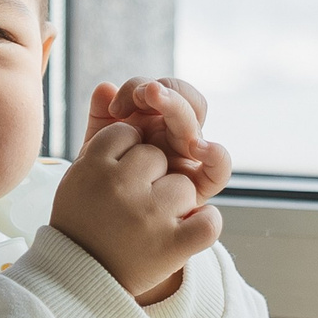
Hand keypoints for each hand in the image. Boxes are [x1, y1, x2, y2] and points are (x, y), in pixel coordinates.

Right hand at [50, 120, 222, 302]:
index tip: (114, 173)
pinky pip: (211, 222)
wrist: (79, 281)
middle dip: (152, 173)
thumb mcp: (82, 175)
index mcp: (94, 168)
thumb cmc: (85, 218)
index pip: (127, 135)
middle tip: (133, 197)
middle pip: (158, 155)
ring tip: (150, 222)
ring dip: (176, 203)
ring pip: (186, 187)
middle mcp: (121, 189)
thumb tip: (108, 87)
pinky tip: (186, 230)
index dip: (125, 152)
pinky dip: (204, 225)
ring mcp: (150, 218)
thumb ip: (100, 128)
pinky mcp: (173, 248)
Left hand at [87, 77, 232, 199]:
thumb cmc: (105, 186)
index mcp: (154, 122)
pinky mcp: (199, 186)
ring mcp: (189, 157)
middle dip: (163, 93)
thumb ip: (101, 119)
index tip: (114, 105)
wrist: (102, 230)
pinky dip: (216, 155)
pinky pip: (219, 169)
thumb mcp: (97, 149)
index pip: (159, 92)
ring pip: (196, 124)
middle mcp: (176, 136)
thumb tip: (104, 87)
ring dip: (177, 107)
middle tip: (140, 95)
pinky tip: (198, 148)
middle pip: (184, 101)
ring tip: (157, 100)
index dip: (139, 88)